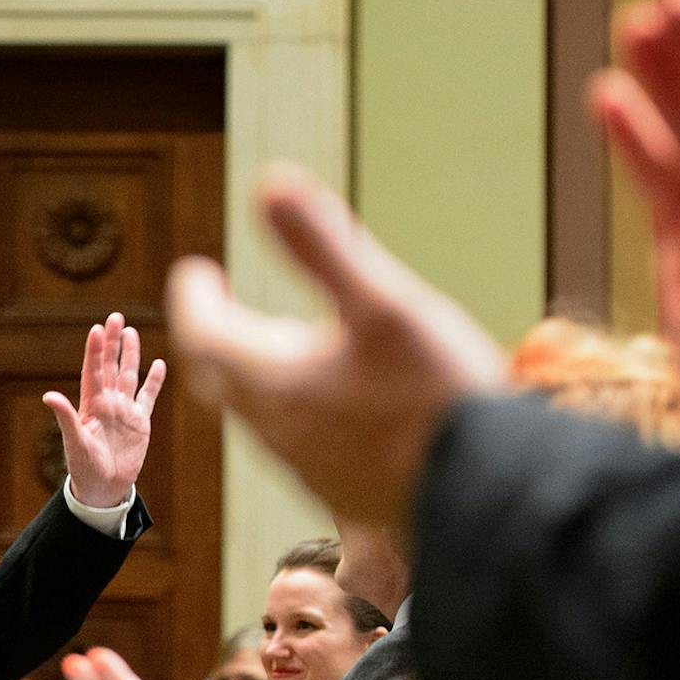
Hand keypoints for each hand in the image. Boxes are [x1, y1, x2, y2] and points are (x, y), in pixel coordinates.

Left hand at [46, 311, 169, 507]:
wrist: (103, 487)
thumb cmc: (84, 467)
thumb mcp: (74, 442)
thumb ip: (65, 417)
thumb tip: (48, 395)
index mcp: (91, 405)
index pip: (93, 371)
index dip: (95, 351)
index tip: (97, 329)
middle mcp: (108, 403)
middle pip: (111, 366)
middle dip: (113, 342)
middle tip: (116, 317)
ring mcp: (124, 411)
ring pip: (129, 375)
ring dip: (130, 354)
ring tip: (131, 332)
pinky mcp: (140, 422)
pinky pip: (148, 396)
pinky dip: (154, 381)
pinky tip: (159, 364)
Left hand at [168, 167, 506, 532]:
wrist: (486, 496)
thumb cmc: (438, 395)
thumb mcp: (385, 303)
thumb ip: (324, 246)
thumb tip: (269, 183)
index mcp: (274, 379)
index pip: (203, 335)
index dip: (193, 298)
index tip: (196, 272)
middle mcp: (277, 429)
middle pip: (220, 378)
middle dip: (214, 336)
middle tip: (217, 305)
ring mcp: (307, 467)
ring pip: (258, 415)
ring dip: (252, 375)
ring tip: (273, 344)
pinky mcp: (340, 491)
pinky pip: (296, 445)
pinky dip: (293, 409)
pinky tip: (328, 401)